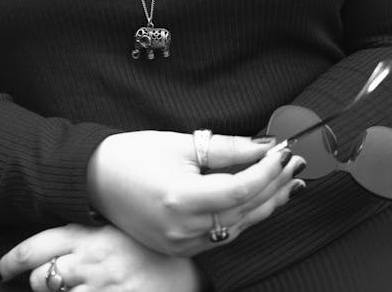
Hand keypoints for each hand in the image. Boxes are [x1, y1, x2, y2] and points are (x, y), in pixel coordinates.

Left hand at [0, 223, 202, 291]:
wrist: (188, 273)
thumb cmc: (152, 248)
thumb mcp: (118, 230)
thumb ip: (88, 232)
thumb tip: (58, 241)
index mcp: (91, 235)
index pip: (39, 246)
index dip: (13, 259)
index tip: (3, 268)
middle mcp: (91, 262)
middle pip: (42, 277)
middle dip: (41, 282)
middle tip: (49, 282)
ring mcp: (100, 288)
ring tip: (79, 289)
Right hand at [86, 130, 303, 255]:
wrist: (95, 180)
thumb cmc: (133, 155)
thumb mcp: (180, 143)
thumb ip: (226, 148)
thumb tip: (264, 146)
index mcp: (182, 199)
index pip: (241, 188)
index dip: (268, 170)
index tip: (285, 151)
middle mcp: (184, 229)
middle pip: (245, 211)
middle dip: (275, 186)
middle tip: (296, 165)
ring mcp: (181, 244)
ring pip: (238, 227)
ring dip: (265, 204)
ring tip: (288, 183)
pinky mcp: (179, 249)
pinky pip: (222, 235)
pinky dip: (243, 216)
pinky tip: (258, 201)